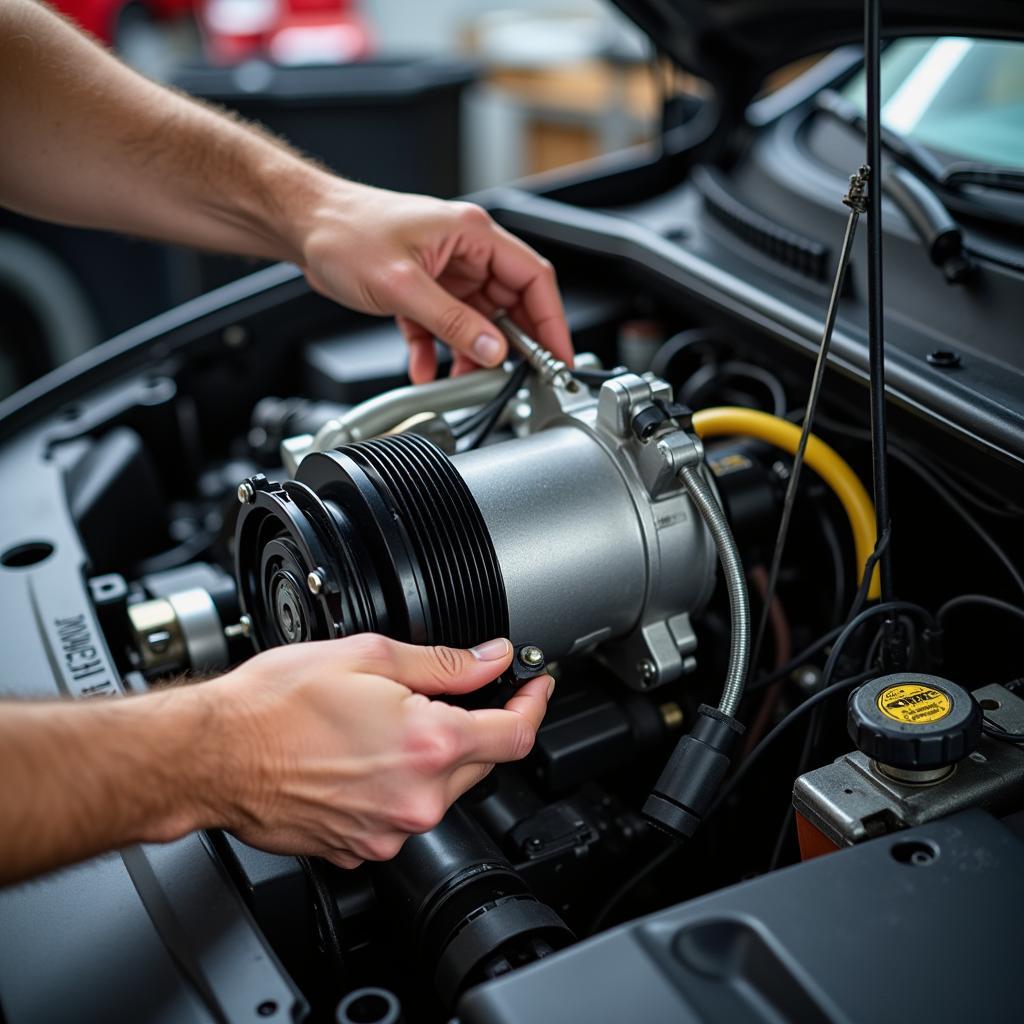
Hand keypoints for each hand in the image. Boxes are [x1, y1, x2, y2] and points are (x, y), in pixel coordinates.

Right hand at [206, 635, 551, 867]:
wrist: (214, 754)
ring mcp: (388, 831)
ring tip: (383, 724)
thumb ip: (443, 663)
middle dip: (475, 724)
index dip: (534, 704)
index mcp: (428, 744)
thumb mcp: (368, 656)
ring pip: (442, 789)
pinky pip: (402, 815)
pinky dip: (399, 785)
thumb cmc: (274, 705)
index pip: (516, 733)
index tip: (535, 687)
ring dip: (434, 756)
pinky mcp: (361, 848)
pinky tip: (363, 757)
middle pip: (481, 761)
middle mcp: (416, 798)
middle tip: (442, 694)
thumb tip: (490, 659)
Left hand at [298, 181, 573, 382]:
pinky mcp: (422, 290)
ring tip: (463, 377)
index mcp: (472, 235)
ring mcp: (444, 271)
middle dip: (509, 344)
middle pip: (508, 304)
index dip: (551, 321)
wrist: (301, 227)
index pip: (533, 278)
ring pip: (476, 320)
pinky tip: (427, 368)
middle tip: (510, 375)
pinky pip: (443, 327)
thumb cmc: (345, 232)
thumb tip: (494, 348)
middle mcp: (464, 251)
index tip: (557, 355)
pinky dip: (439, 350)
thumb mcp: (403, 284)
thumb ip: (453, 321)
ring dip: (472, 352)